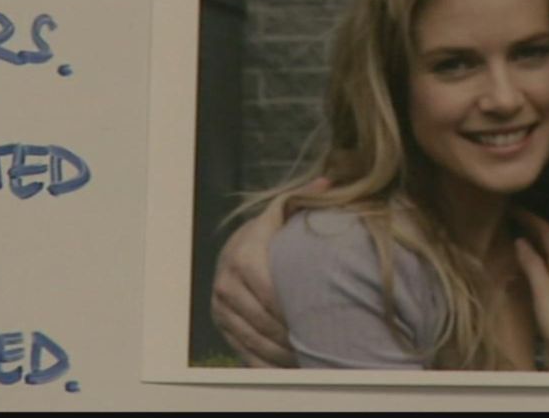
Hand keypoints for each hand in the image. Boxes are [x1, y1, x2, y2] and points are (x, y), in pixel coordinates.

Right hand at [210, 179, 326, 366]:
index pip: (270, 292)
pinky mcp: (219, 322)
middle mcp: (225, 282)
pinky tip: (287, 365)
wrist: (237, 245)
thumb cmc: (271, 231)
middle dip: (290, 335)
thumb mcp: (284, 211)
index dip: (293, 310)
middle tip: (317, 345)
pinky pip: (240, 348)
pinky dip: (263, 361)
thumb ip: (305, 198)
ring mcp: (220, 305)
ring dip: (279, 352)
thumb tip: (329, 182)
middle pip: (261, 319)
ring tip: (307, 357)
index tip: (319, 320)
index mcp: (243, 256)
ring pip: (251, 337)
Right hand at [510, 208, 548, 370]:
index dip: (532, 218)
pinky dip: (530, 259)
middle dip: (531, 226)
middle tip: (511, 217)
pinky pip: (542, 268)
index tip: (514, 208)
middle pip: (548, 240)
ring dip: (531, 242)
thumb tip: (521, 240)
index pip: (548, 232)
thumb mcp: (543, 289)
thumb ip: (533, 264)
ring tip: (512, 234)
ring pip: (545, 253)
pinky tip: (520, 264)